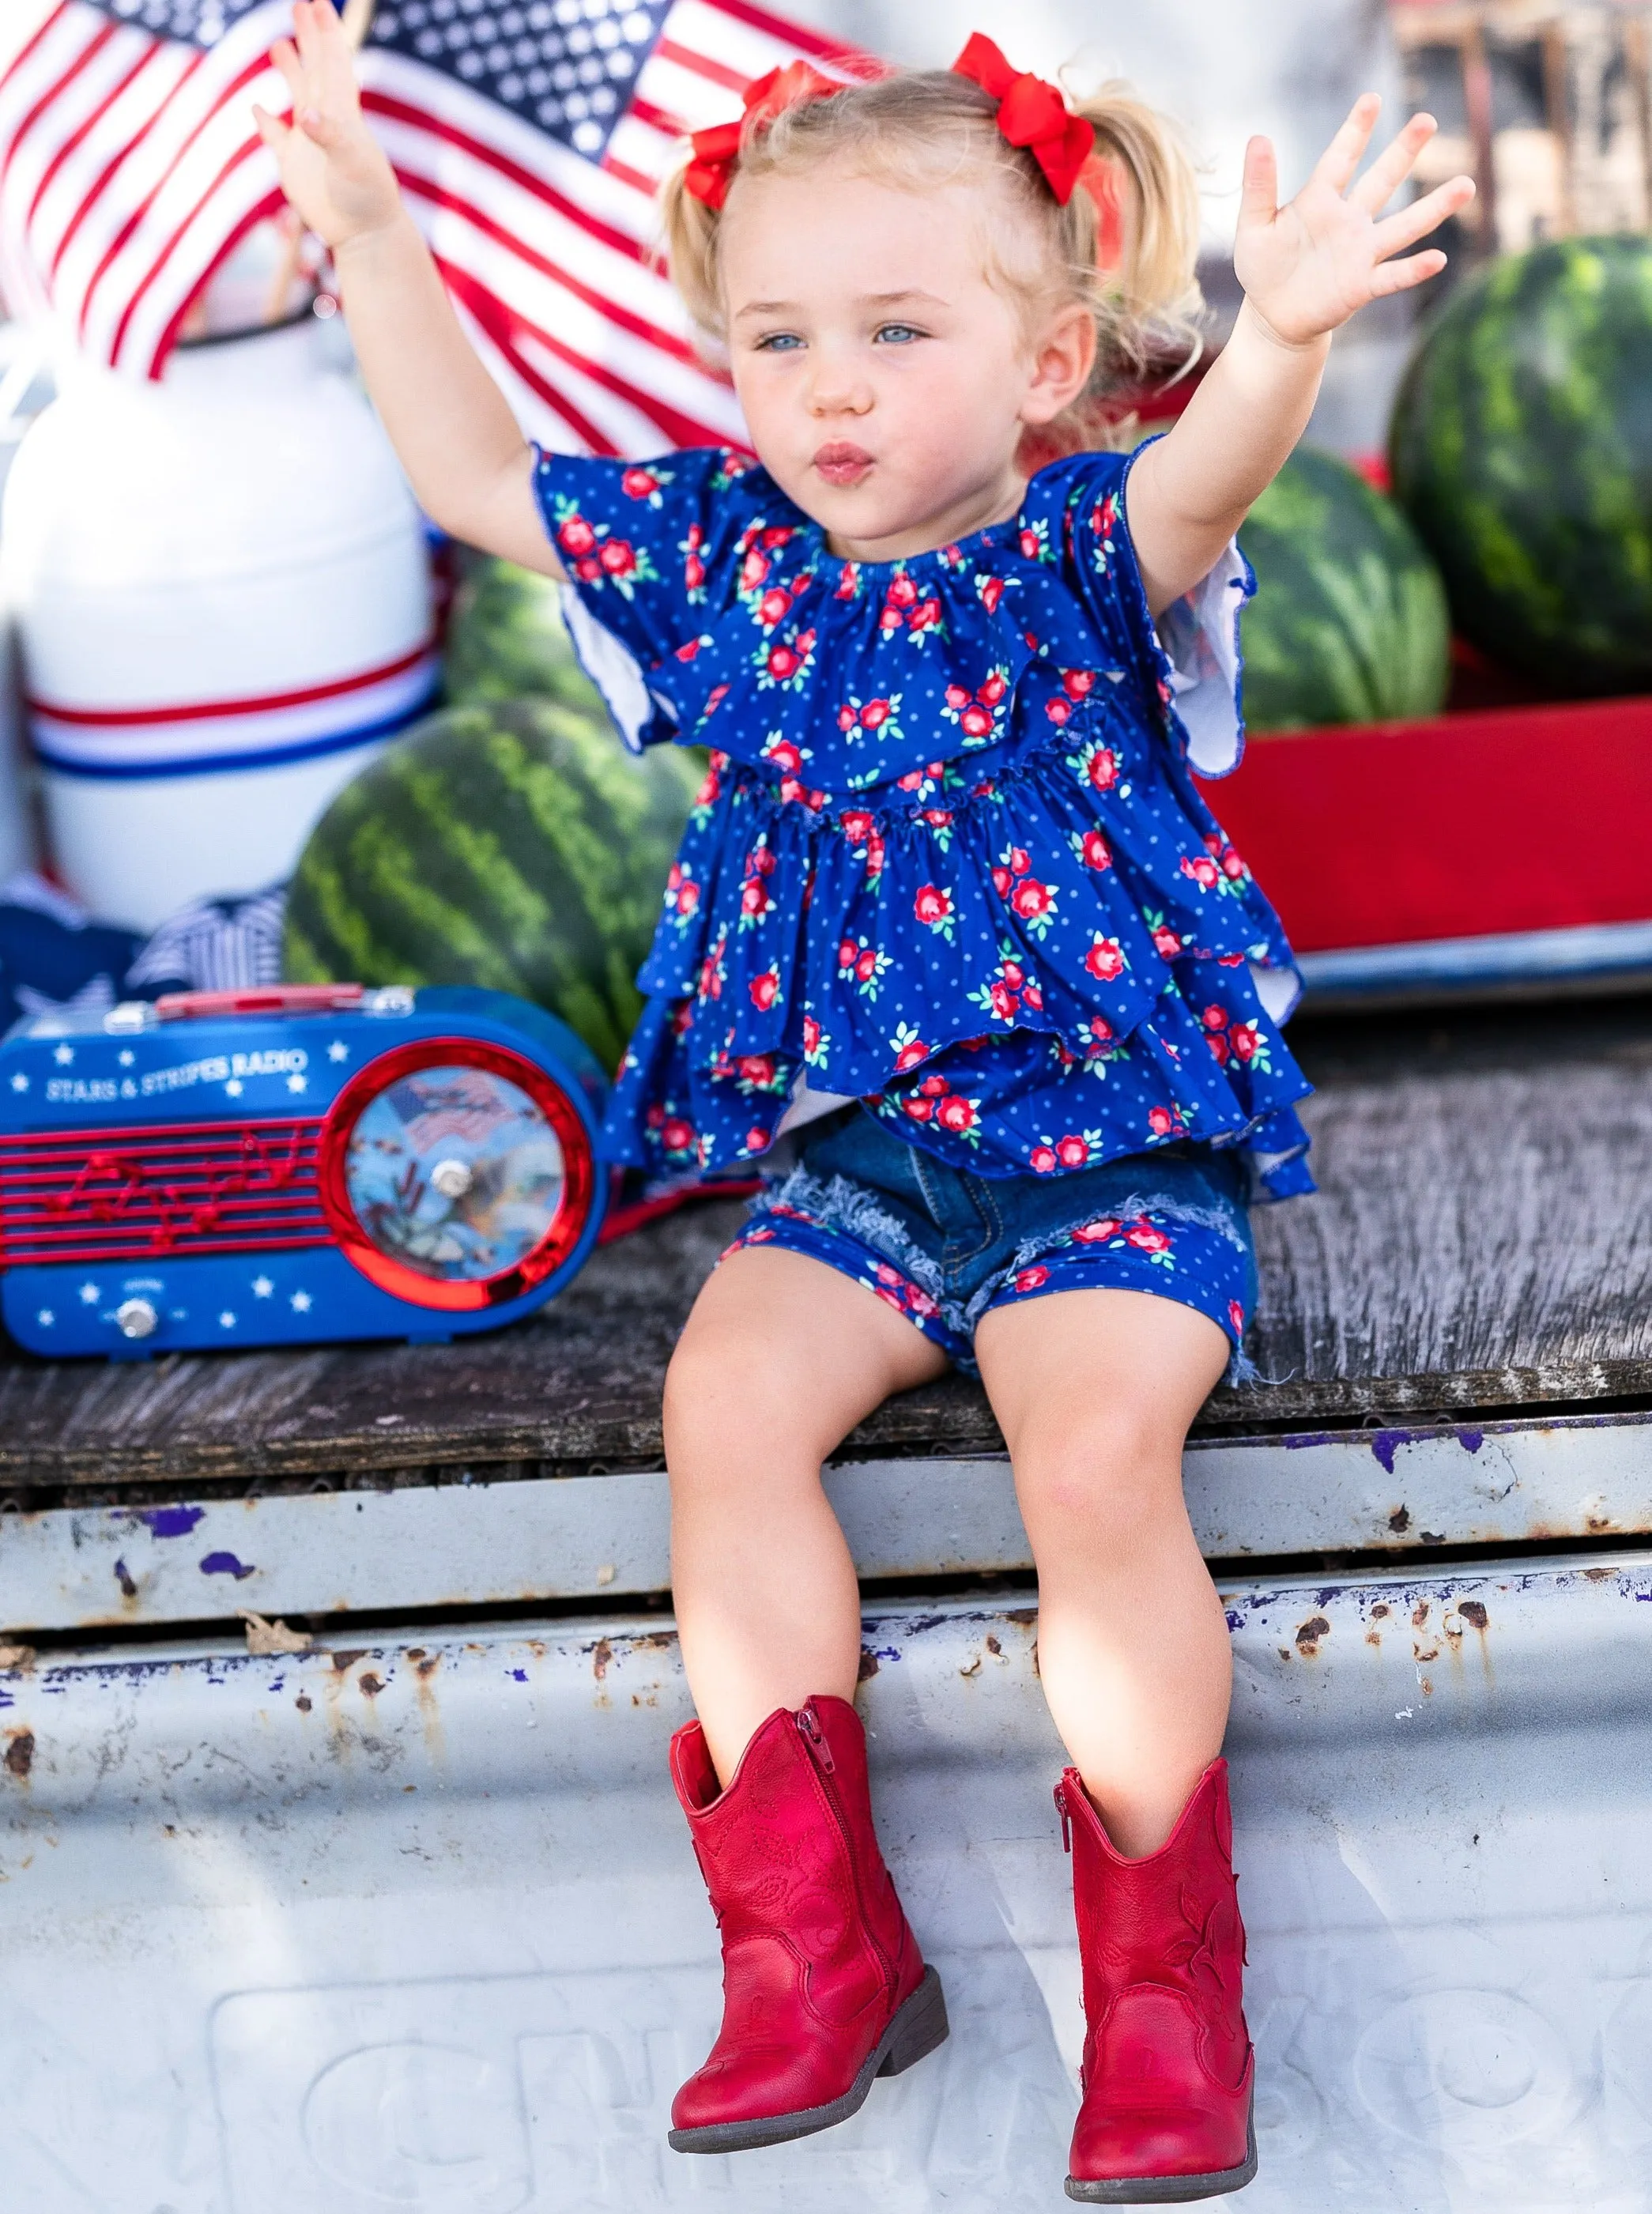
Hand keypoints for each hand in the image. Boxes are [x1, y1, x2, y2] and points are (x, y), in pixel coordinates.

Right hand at [252, 0, 400, 252]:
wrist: (365, 236)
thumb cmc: (366, 200)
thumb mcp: (352, 166)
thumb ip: (331, 138)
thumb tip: (306, 117)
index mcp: (342, 115)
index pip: (333, 64)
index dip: (326, 33)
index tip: (318, 4)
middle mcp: (325, 122)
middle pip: (315, 70)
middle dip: (309, 37)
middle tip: (300, 4)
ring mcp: (308, 143)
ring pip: (297, 96)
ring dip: (289, 71)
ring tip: (278, 45)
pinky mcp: (294, 166)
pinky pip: (275, 137)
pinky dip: (265, 122)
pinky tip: (257, 109)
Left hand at [1234, 96, 1474, 348]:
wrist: (1274, 316)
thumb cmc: (1264, 268)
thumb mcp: (1253, 227)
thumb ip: (1257, 186)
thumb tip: (1258, 138)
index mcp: (1320, 200)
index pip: (1341, 158)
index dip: (1356, 130)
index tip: (1372, 98)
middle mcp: (1349, 221)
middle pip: (1382, 180)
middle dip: (1403, 152)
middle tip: (1427, 120)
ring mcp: (1360, 252)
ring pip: (1403, 226)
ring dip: (1434, 208)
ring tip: (1465, 185)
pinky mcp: (1362, 286)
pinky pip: (1393, 275)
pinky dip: (1414, 269)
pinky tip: (1438, 259)